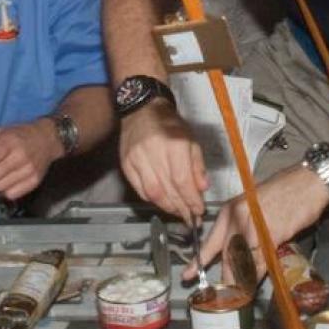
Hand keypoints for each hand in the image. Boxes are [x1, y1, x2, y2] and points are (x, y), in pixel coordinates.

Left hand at [0, 119, 59, 201]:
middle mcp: (20, 157)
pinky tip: (2, 184)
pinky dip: (3, 191)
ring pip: (1, 187)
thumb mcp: (3, 130)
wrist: (48, 139)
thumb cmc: (21, 134)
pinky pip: (12, 194)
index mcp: (11, 142)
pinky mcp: (34, 181)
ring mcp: (29, 171)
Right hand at [118, 102, 207, 225]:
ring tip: (177, 213)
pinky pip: (139, 189)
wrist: (142, 110)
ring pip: (153, 192)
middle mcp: (155, 152)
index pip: (183, 181)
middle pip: (169, 189)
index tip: (198, 211)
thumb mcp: (191, 140)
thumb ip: (197, 165)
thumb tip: (202, 188)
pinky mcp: (126, 163)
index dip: (191, 200)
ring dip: (167, 207)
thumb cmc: (169, 124)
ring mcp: (137, 159)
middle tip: (190, 218)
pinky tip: (162, 203)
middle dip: (182, 208)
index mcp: (174, 145)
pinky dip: (152, 200)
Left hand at [191, 166, 326, 283]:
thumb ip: (241, 226)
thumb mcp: (252, 205)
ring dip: (242, 282)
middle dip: (226, 279)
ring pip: (243, 262)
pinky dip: (258, 275)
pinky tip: (256, 284)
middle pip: (227, 256)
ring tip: (241, 295)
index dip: (199, 261)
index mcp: (230, 211)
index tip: (188, 275)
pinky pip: (261, 262)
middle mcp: (238, 219)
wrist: (307, 183)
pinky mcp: (272, 236)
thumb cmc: (283, 192)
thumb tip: (237, 250)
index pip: (211, 241)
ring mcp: (254, 228)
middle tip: (223, 295)